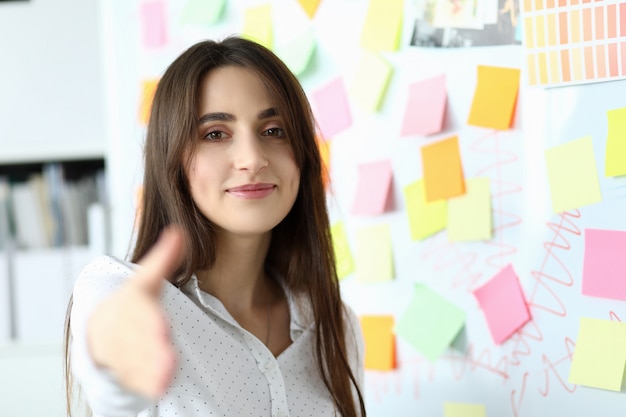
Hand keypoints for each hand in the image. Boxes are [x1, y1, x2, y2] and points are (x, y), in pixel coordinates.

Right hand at [87, 226, 184, 397]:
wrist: (101, 328)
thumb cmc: (132, 302)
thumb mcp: (145, 280)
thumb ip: (163, 258)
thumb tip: (179, 231)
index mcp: (134, 306)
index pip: (144, 316)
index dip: (153, 325)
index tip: (163, 330)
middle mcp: (128, 332)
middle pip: (141, 345)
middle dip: (154, 354)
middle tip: (168, 364)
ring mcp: (126, 353)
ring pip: (138, 365)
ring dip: (152, 373)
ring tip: (166, 380)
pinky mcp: (128, 371)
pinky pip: (135, 380)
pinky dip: (146, 385)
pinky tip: (160, 389)